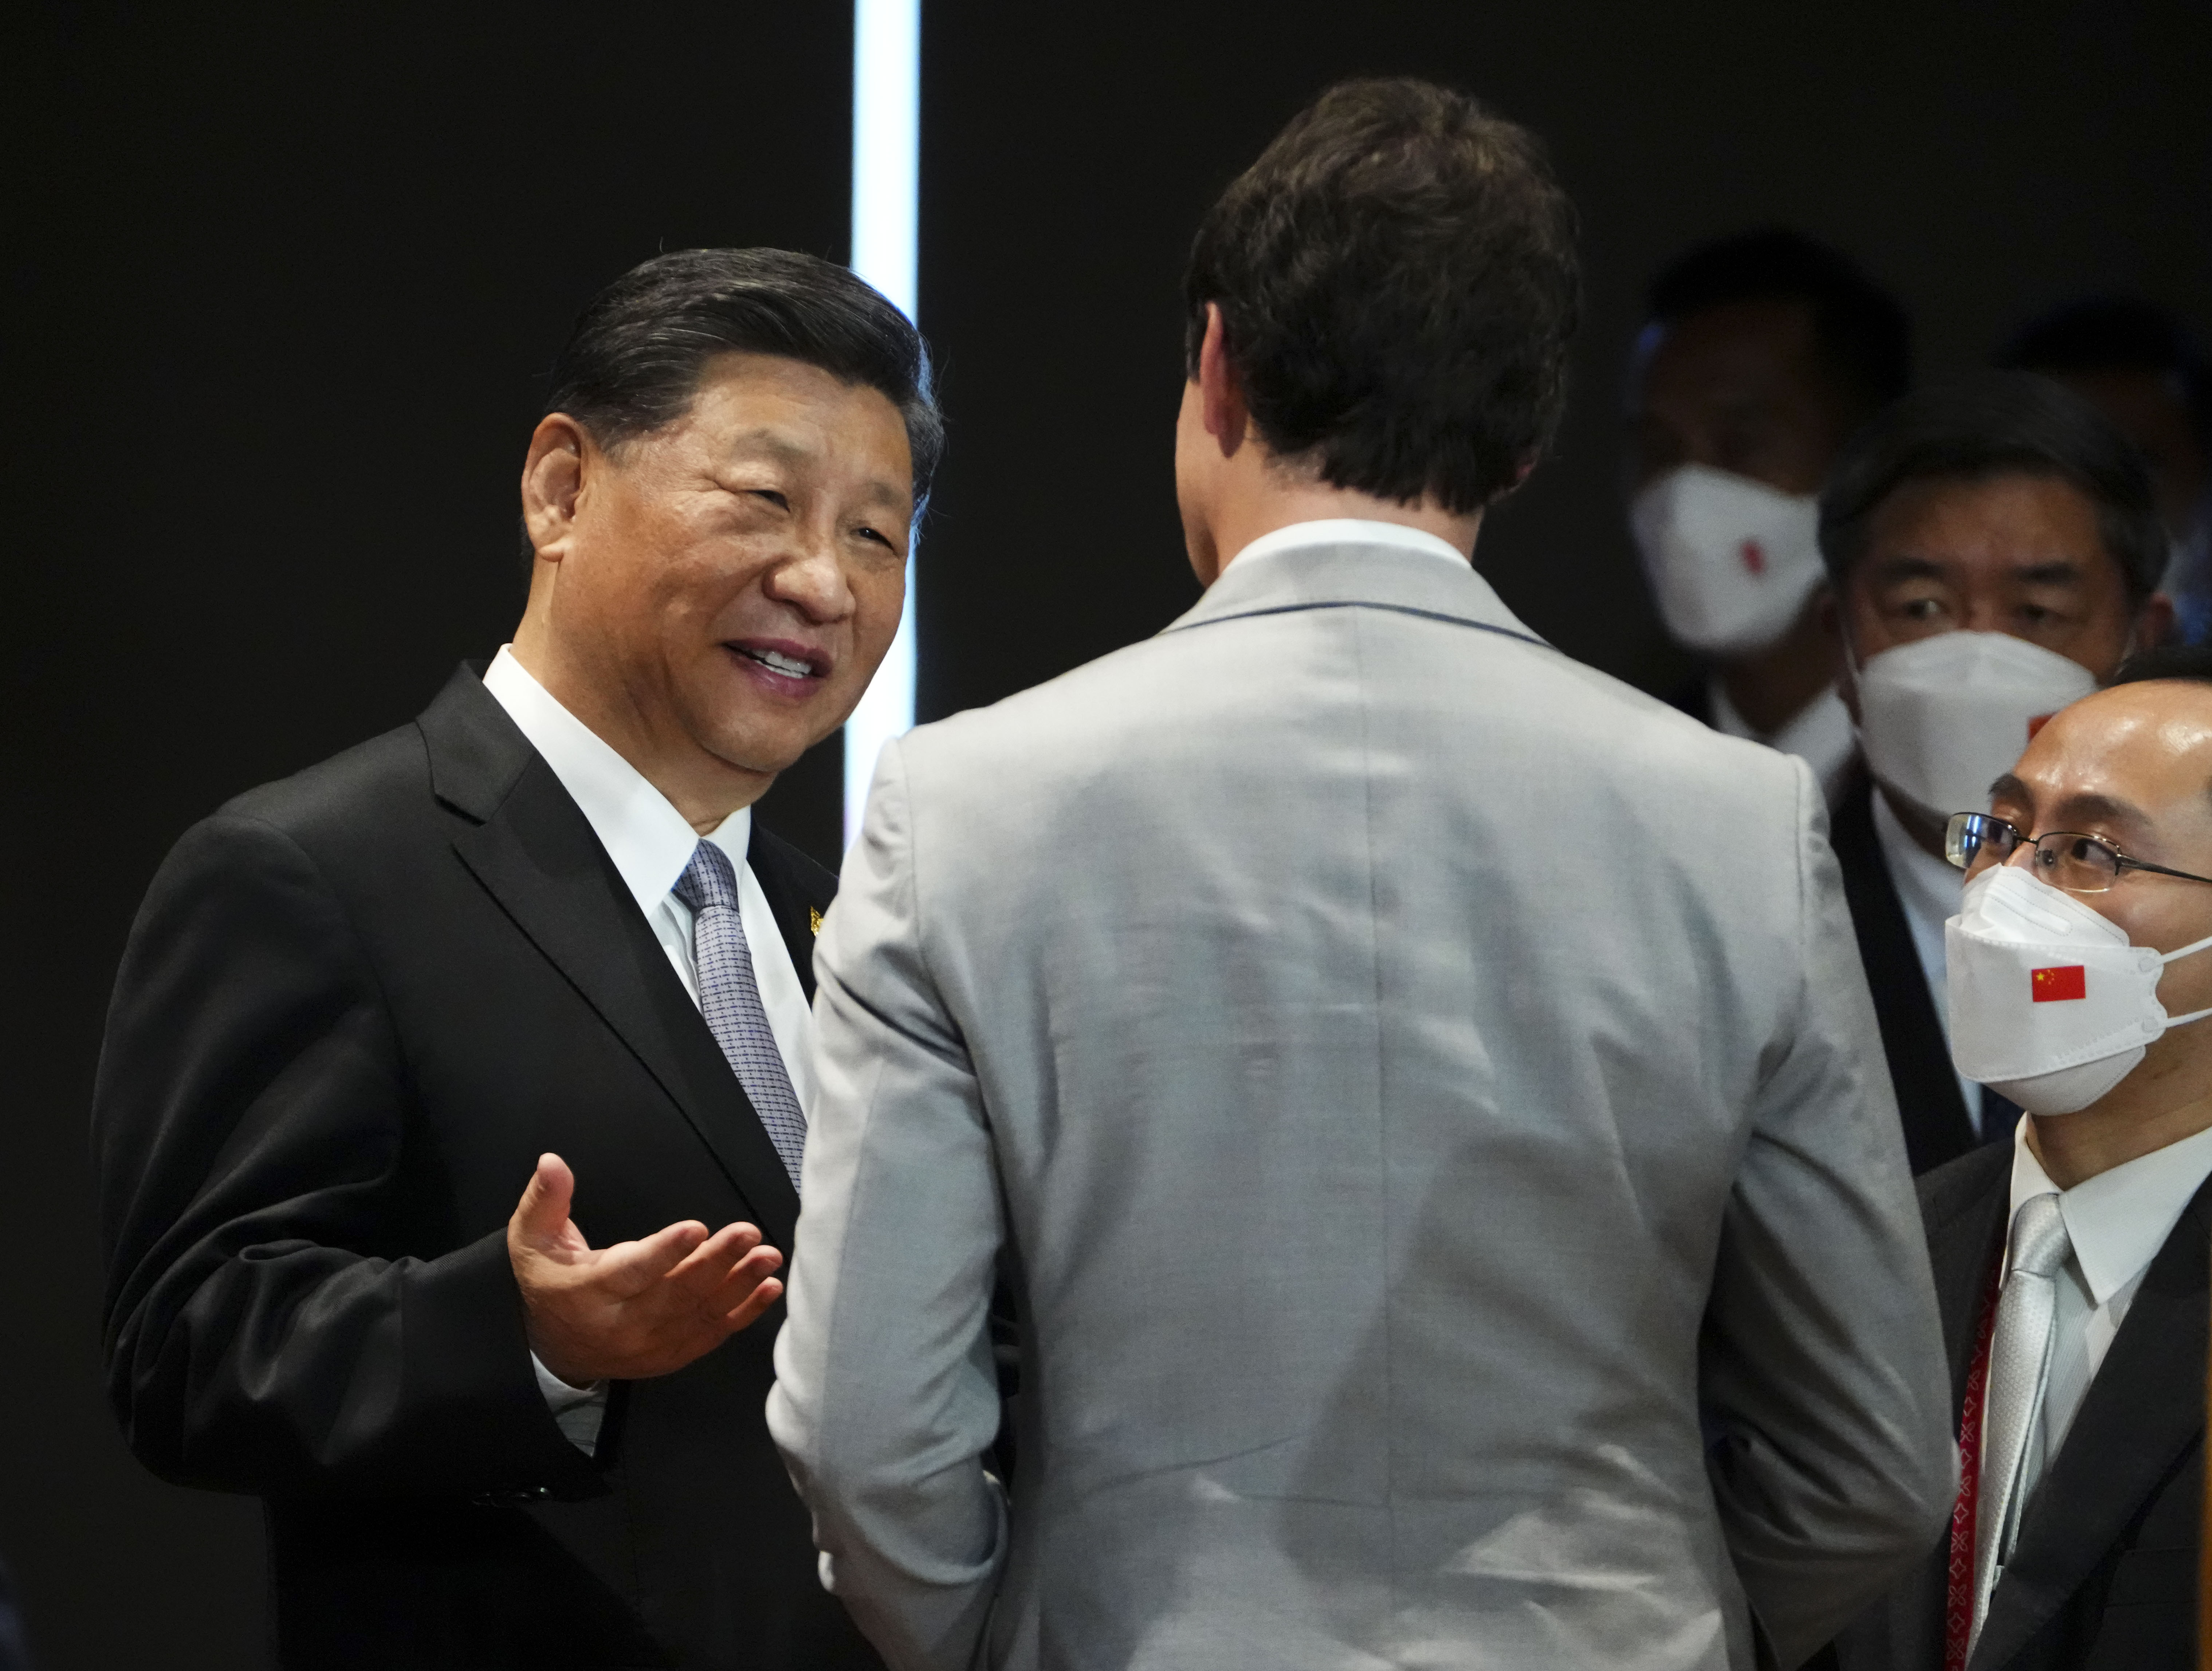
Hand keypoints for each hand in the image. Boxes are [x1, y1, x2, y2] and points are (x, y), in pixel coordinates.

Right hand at [507, 1153, 783, 1385]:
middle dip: (715, 1262)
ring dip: (739, 1285)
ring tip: (768, 1256)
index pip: (631, 1272)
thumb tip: (552, 1162)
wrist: (555, 1348)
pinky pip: (712, 1335)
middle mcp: (623, 1324)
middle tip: (748, 1233)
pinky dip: (744, 1313)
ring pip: (700, 1315)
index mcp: (588, 1292)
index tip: (696, 1228)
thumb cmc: (549, 1280)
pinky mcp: (672, 1355)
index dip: (664, 1252)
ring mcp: (651, 1344)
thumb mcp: (532, 1240)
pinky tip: (769, 1288)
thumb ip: (545, 1200)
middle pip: (675, 1293)